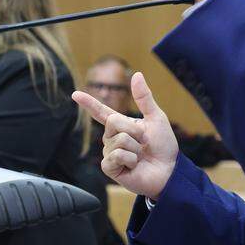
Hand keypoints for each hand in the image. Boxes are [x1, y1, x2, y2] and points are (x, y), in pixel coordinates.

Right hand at [72, 72, 178, 200]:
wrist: (169, 170)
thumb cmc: (163, 147)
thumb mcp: (156, 118)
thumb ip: (144, 98)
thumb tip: (136, 74)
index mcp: (121, 125)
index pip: (101, 112)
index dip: (88, 103)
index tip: (75, 94)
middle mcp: (112, 138)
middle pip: (114, 122)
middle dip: (135, 130)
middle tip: (144, 142)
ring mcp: (109, 153)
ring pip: (119, 140)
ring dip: (136, 148)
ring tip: (140, 156)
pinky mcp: (110, 168)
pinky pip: (116, 155)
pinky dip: (131, 159)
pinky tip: (134, 166)